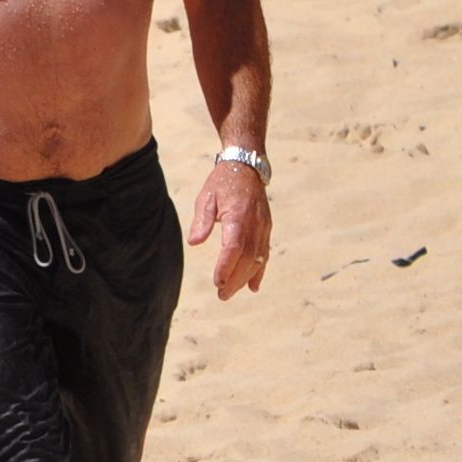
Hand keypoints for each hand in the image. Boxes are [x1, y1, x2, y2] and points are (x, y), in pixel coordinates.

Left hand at [189, 160, 270, 298]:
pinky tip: (253, 287)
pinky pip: (264, 254)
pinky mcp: (266, 229)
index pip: (234, 247)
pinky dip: (259, 271)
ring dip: (244, 279)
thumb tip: (194, 242)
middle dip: (234, 279)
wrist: (246, 166)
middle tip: (221, 295)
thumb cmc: (222, 182)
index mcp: (238, 215)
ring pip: (257, 259)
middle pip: (246, 258)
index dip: (226, 267)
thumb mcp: (207, 196)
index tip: (217, 282)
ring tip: (229, 293)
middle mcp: (255, 223)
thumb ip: (202, 220)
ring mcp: (263, 227)